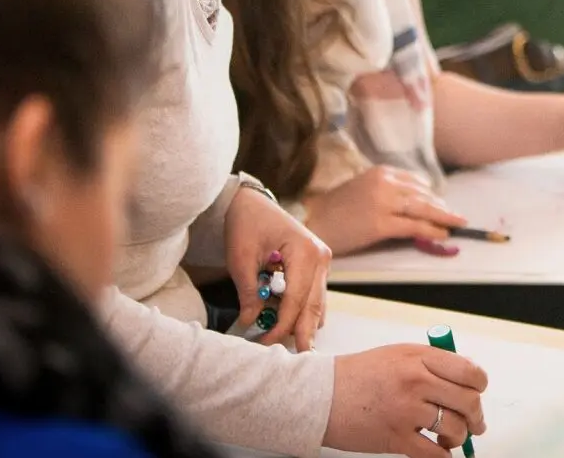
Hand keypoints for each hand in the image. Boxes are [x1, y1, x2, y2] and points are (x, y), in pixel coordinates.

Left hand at [224, 185, 331, 351]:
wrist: (252, 203)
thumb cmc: (246, 225)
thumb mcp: (241, 259)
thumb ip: (249, 292)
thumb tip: (251, 322)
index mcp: (305, 251)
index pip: (296, 300)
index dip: (281, 326)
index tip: (264, 343)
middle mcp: (320, 256)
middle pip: (314, 305)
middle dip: (301, 333)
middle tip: (294, 360)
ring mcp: (322, 260)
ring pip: (317, 303)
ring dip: (301, 323)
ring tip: (283, 343)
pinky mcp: (317, 265)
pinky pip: (313, 295)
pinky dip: (301, 310)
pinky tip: (285, 323)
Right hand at [305, 165, 465, 256]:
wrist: (314, 221)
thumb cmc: (337, 208)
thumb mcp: (365, 188)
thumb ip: (388, 192)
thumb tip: (415, 204)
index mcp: (382, 172)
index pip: (416, 182)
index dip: (432, 195)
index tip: (442, 204)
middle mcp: (386, 183)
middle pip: (423, 195)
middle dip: (442, 207)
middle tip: (458, 218)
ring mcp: (384, 202)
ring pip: (422, 209)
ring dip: (443, 218)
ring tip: (457, 224)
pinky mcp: (381, 223)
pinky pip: (413, 226)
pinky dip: (431, 230)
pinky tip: (442, 234)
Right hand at [325, 344, 487, 457]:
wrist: (324, 395)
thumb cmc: (359, 374)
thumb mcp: (398, 354)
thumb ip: (430, 362)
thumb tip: (462, 379)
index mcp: (419, 356)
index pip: (468, 370)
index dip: (480, 384)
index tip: (478, 391)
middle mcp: (416, 380)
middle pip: (468, 401)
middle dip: (477, 416)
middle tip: (476, 422)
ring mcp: (407, 410)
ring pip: (456, 428)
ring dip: (460, 436)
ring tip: (453, 436)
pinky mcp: (397, 438)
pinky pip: (435, 454)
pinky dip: (443, 456)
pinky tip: (440, 451)